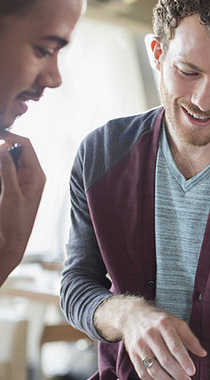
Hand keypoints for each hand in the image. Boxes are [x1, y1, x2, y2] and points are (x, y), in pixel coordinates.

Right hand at [0, 132, 45, 284]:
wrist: (12, 243)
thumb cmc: (15, 222)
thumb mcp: (11, 194)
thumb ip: (8, 170)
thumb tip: (3, 147)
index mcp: (36, 174)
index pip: (26, 145)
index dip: (11, 136)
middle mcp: (30, 175)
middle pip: (16, 149)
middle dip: (2, 148)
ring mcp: (21, 180)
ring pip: (8, 160)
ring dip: (0, 159)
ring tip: (0, 180)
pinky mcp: (12, 187)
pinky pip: (5, 171)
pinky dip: (0, 169)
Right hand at [94, 295, 206, 379]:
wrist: (132, 315)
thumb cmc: (158, 320)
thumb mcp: (176, 322)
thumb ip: (190, 338)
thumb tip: (203, 353)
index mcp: (163, 325)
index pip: (175, 346)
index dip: (184, 361)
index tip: (192, 372)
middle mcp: (150, 335)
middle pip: (164, 360)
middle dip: (177, 374)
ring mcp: (140, 345)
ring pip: (153, 369)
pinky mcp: (132, 354)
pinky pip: (143, 373)